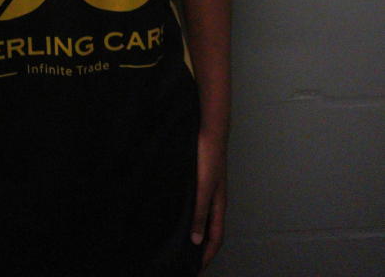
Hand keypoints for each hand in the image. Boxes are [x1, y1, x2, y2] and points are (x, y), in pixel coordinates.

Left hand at [190, 129, 226, 271]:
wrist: (208, 130)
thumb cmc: (209, 158)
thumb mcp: (203, 188)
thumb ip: (199, 213)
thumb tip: (196, 241)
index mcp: (218, 205)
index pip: (215, 239)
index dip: (207, 256)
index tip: (194, 269)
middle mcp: (214, 200)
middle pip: (209, 230)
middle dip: (200, 248)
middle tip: (184, 260)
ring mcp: (206, 189)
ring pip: (201, 217)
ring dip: (193, 231)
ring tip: (178, 241)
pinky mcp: (198, 179)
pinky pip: (194, 204)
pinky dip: (187, 214)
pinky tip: (174, 213)